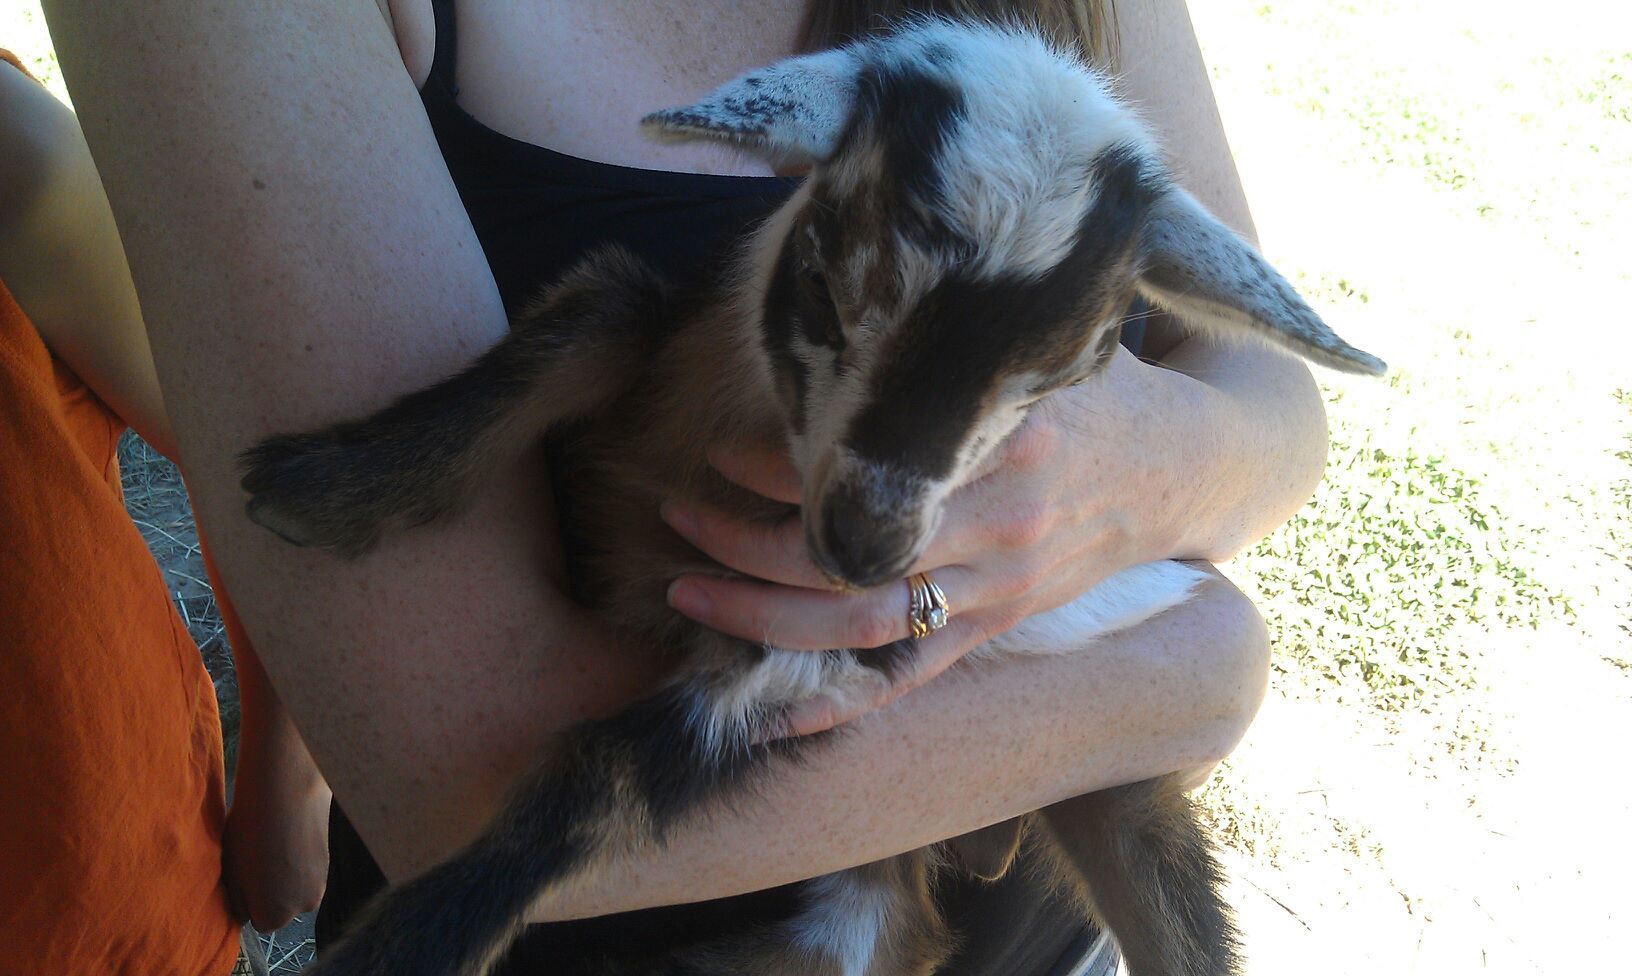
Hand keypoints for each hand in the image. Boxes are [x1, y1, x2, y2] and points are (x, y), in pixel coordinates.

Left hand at [221, 731, 332, 931]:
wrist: (286, 793)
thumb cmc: (248, 836)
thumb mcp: (230, 874)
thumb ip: (238, 900)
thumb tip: (245, 912)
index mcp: (274, 917)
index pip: (258, 920)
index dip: (248, 899)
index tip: (243, 875)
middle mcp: (303, 907)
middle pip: (281, 906)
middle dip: (270, 890)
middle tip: (257, 860)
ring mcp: (320, 883)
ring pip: (295, 886)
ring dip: (284, 874)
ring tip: (271, 845)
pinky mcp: (329, 860)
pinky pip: (306, 868)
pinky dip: (297, 858)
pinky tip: (287, 836)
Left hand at [661, 348, 1205, 735]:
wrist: (1184, 466)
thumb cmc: (1095, 390)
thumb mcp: (1040, 342)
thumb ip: (955, 339)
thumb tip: (843, 308)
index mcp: (1009, 436)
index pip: (868, 467)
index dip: (778, 468)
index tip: (718, 450)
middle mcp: (1003, 521)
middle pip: (849, 554)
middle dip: (744, 546)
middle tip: (675, 518)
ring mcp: (1001, 588)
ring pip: (863, 623)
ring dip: (761, 619)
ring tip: (687, 592)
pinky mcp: (1000, 628)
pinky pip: (910, 680)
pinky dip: (836, 703)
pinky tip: (766, 716)